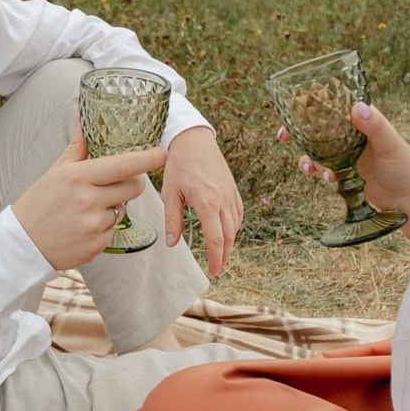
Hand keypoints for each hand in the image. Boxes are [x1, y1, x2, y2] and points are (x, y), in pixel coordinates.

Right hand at [12, 132, 168, 270]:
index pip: (123, 165)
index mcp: (79, 177)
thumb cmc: (39, 203)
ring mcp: (94, 224)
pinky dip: (103, 228)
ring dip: (112, 207)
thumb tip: (82, 118)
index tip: (162, 153)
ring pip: (123, 210)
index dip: (147, 159)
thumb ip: (78, 147)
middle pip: (133, 188)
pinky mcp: (97, 245)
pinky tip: (82, 227)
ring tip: (86, 210)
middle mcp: (89, 200)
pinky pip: (113, 230)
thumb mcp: (56, 171)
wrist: (22, 243)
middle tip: (113, 185)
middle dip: (130, 184)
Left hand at [160, 126, 242, 274]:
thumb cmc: (179, 165)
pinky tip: (228, 231)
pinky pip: (239, 212)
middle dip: (224, 255)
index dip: (216, 257)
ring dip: (230, 242)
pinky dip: (235, 226)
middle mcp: (222, 200)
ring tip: (221, 253)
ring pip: (236, 225)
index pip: (216, 238)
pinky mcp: (232, 188)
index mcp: (207, 203)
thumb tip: (172, 244)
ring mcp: (230, 194)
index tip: (213, 270)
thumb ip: (172, 220)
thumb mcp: (171, 193)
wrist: (194, 141)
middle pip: (229, 235)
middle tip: (217, 267)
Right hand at [280, 100, 409, 261]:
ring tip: (309, 169)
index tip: (292, 109)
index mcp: (363, 122)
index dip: (310, 106)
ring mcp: (348, 156)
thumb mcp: (390, 145)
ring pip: (318, 151)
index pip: (332, 107)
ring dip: (308, 157)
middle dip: (298, 132)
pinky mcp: (346, 174)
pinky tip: (326, 179)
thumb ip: (375, 126)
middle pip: (318, 129)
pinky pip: (324, 169)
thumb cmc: (407, 168)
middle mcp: (352, 136)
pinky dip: (319, 172)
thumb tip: (356, 106)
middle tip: (282, 137)